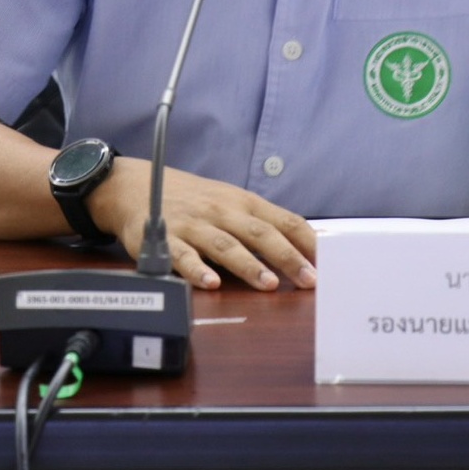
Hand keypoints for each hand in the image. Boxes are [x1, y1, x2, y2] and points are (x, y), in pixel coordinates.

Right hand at [89, 157, 317, 290]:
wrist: (138, 184)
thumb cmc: (194, 199)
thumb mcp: (231, 202)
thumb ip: (262, 224)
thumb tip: (307, 248)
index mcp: (243, 203)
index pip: (284, 220)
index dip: (308, 242)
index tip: (330, 263)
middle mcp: (222, 211)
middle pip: (260, 233)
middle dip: (288, 257)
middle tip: (310, 280)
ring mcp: (194, 224)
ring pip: (226, 244)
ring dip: (249, 265)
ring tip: (269, 285)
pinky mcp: (164, 237)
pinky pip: (182, 255)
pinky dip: (196, 269)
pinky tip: (210, 284)